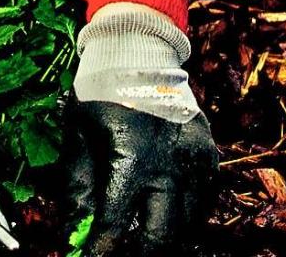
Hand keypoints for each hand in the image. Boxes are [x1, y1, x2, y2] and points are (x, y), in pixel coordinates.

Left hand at [65, 99, 216, 255]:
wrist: (137, 49)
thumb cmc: (101, 90)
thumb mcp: (78, 133)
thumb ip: (78, 186)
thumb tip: (77, 230)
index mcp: (131, 157)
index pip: (114, 223)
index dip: (100, 248)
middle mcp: (169, 163)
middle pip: (160, 235)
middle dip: (139, 251)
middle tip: (123, 251)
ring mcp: (194, 159)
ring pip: (187, 223)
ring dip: (165, 235)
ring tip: (143, 235)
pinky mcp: (208, 152)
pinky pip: (205, 200)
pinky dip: (188, 214)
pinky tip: (168, 214)